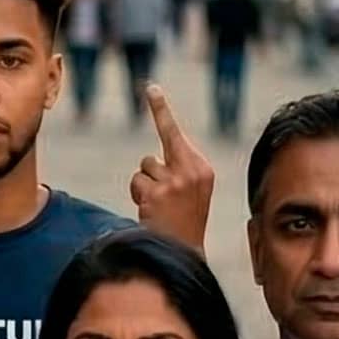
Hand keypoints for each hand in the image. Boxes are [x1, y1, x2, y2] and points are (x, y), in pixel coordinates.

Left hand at [127, 86, 211, 246]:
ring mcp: (174, 181)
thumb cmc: (185, 221)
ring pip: (143, 171)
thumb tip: (150, 160)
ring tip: (158, 207)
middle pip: (151, 157)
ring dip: (145, 188)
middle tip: (154, 170)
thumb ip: (177, 170)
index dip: (160, 110)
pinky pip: (137, 184)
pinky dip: (139, 196)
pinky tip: (152, 211)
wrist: (186, 250)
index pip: (174, 134)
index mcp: (202, 168)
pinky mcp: (158, 192)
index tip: (150, 88)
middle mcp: (191, 170)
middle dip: (148, 169)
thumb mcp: (191, 191)